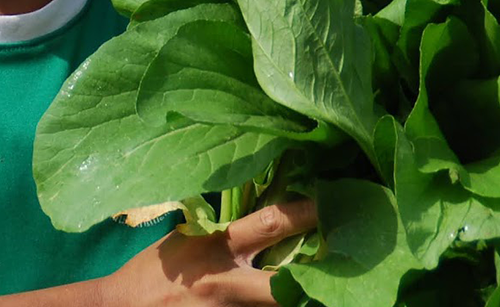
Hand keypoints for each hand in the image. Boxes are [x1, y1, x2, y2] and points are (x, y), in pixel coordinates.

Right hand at [101, 200, 317, 306]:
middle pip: (285, 285)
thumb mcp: (186, 239)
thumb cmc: (154, 270)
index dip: (303, 214)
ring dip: (296, 301)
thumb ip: (221, 232)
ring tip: (321, 291)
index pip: (266, 225)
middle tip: (346, 266)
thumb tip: (260, 218)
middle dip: (316, 279)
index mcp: (215, 247)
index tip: (329, 203)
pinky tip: (291, 303)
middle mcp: (225, 282)